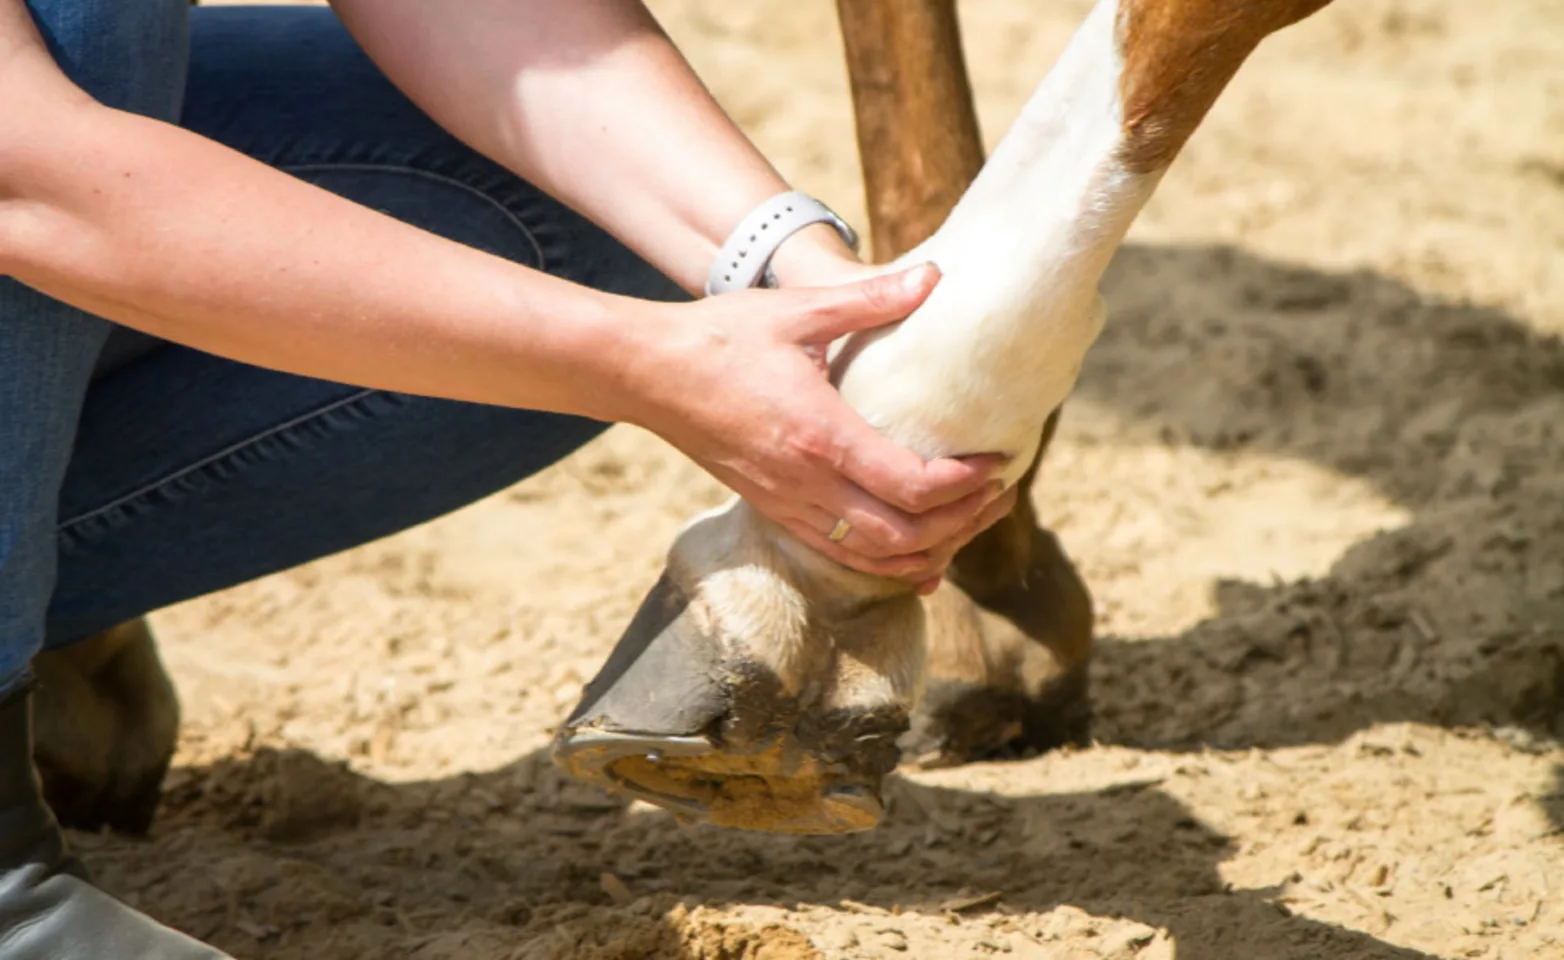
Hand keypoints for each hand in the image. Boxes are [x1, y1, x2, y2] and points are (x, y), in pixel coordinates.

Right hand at [625, 262, 1013, 587]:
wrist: (646, 373)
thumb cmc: (719, 337)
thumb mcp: (797, 310)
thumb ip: (870, 298)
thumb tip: (935, 276)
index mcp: (820, 435)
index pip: (912, 486)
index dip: (966, 484)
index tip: (999, 461)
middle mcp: (806, 484)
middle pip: (904, 535)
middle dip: (964, 523)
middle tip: (1002, 493)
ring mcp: (787, 505)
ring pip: (875, 559)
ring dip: (932, 551)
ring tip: (971, 523)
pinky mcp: (773, 511)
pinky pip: (842, 557)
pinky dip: (889, 565)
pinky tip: (920, 559)